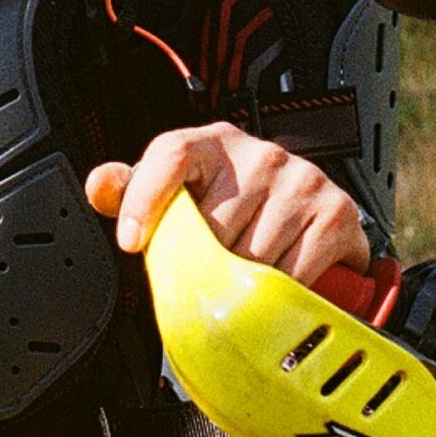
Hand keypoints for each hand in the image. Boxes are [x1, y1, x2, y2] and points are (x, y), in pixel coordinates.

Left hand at [86, 122, 368, 284]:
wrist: (305, 210)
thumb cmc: (231, 203)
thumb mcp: (180, 192)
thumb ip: (132, 190)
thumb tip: (100, 186)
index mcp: (212, 142)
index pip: (171, 154)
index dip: (145, 197)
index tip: (131, 242)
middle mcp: (260, 153)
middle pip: (211, 228)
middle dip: (204, 263)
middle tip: (208, 273)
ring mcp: (302, 180)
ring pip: (253, 258)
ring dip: (244, 284)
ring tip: (245, 279)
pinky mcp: (336, 213)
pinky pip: (294, 274)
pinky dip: (280, 294)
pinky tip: (277, 285)